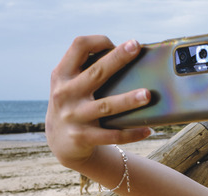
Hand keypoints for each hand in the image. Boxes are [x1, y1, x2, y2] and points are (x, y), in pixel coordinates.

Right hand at [45, 36, 151, 169]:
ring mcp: (73, 116)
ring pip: (105, 107)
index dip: (98, 41)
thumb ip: (87, 70)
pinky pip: (112, 135)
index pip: (78, 47)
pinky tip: (147, 129)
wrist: (60, 142)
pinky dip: (131, 133)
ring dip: (128, 100)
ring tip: (148, 95)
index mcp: (62, 74)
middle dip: (117, 58)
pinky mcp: (83, 137)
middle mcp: (65, 93)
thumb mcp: (70, 84)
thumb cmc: (74, 104)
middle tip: (136, 47)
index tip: (117, 43)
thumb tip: (127, 54)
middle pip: (95, 72)